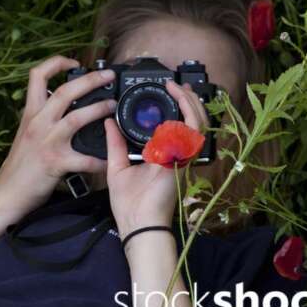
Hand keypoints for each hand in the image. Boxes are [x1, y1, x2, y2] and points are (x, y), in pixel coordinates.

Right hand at [0, 55, 116, 213]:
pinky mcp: (56, 162)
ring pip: (77, 117)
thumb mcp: (26, 133)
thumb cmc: (20, 165)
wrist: (6, 193)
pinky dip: (99, 160)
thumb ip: (43, 118)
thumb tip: (63, 107)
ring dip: (99, 109)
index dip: (56, 63)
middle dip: (90, 79)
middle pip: (65, 91)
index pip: (38, 76)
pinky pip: (84, 159)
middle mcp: (38, 123)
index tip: (74, 62)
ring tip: (112, 107)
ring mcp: (47, 141)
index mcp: (31, 113)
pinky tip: (110, 161)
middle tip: (108, 76)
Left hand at [105, 80, 208, 239]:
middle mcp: (177, 155)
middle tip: (177, 84)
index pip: (178, 126)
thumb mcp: (117, 165)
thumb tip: (109, 122)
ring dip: (190, 102)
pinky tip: (178, 100)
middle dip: (188, 100)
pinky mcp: (182, 159)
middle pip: (193, 122)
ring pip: (198, 123)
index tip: (169, 91)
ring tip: (178, 87)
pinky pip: (192, 132)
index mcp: (164, 155)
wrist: (136, 222)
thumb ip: (115, 142)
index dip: (179, 107)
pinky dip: (188, 113)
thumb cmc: (129, 203)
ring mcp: (182, 157)